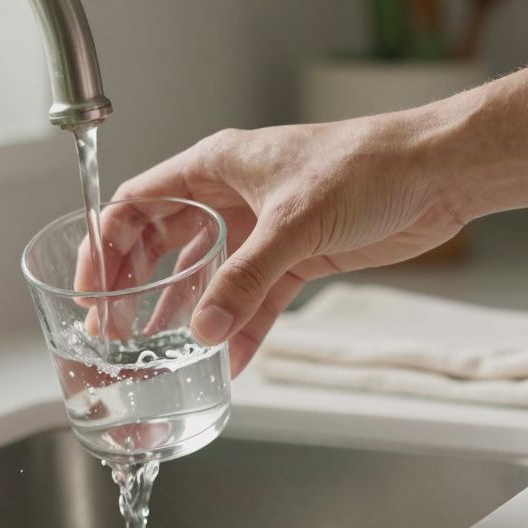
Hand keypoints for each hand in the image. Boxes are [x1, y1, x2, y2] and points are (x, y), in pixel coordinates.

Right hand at [111, 118, 466, 374]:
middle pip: (162, 246)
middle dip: (137, 290)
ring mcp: (261, 230)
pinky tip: (227, 362)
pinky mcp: (294, 258)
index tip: (91, 291)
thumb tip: (203, 330)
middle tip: (117, 333)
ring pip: (207, 278)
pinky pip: (253, 300)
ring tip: (162, 356)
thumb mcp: (293, 223)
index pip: (136, 205)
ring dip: (187, 317)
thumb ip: (245, 280)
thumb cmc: (367, 165)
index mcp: (214, 166)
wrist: (436, 174)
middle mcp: (230, 196)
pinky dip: (240, 330)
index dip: (104, 246)